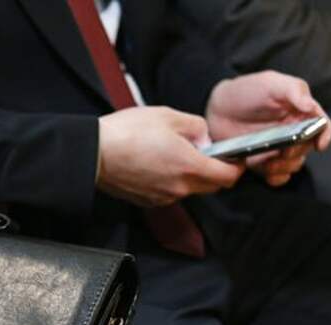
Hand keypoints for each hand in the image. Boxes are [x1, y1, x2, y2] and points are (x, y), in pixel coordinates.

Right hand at [97, 106, 244, 206]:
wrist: (94, 154)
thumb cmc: (126, 133)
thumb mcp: (168, 116)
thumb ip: (196, 126)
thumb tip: (205, 138)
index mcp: (189, 166)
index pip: (228, 177)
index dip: (236, 167)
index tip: (235, 158)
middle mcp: (179, 187)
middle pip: (212, 186)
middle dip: (216, 171)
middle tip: (206, 152)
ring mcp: (164, 197)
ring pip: (191, 190)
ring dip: (191, 175)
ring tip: (175, 154)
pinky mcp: (149, 201)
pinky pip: (171, 193)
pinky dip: (172, 181)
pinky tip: (158, 164)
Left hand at [206, 71, 330, 186]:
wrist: (218, 108)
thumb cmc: (246, 90)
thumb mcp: (271, 83)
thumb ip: (293, 90)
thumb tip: (311, 107)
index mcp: (300, 112)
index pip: (322, 125)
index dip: (325, 135)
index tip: (320, 145)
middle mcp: (293, 131)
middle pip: (307, 149)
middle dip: (298, 153)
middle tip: (283, 152)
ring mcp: (279, 148)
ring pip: (294, 164)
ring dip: (286, 167)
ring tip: (270, 162)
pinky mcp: (264, 161)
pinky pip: (277, 176)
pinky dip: (276, 178)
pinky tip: (267, 173)